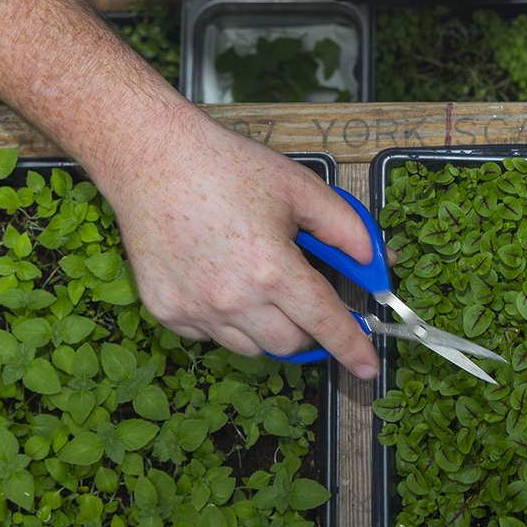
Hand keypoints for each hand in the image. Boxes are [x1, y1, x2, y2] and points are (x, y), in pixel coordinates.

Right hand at [96, 101, 381, 378]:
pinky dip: (225, 319)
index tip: (367, 365)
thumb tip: (371, 259)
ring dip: (266, 326)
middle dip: (306, 327)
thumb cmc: (225, 167)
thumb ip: (344, 225)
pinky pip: (210, 334)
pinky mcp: (167, 312)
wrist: (155, 160)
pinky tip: (219, 278)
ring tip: (256, 280)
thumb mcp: (298, 186)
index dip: (352, 347)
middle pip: (289, 344)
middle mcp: (233, 300)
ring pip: (250, 346)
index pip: (324, 322)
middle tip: (301, 294)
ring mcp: (196, 310)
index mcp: (271, 269)